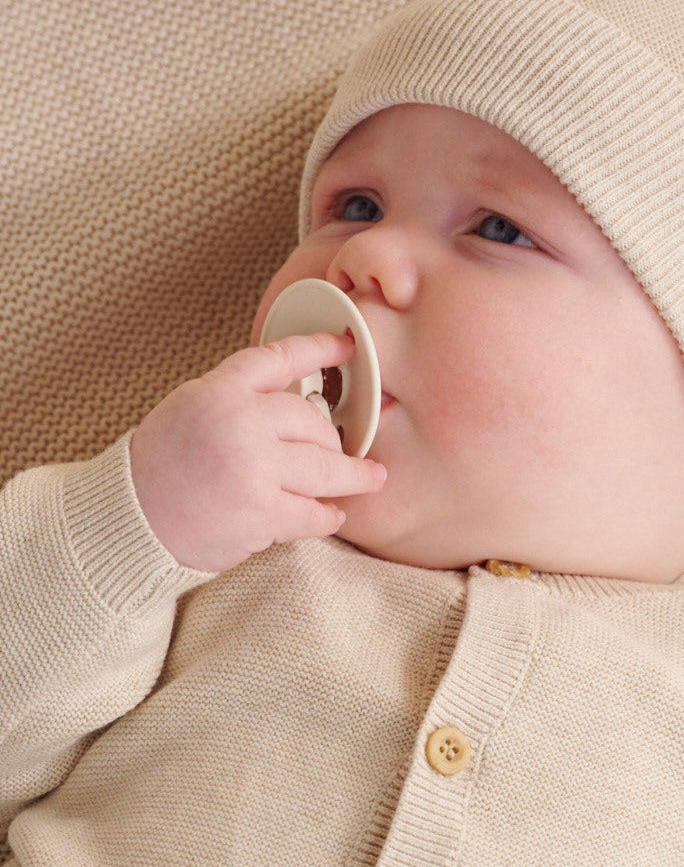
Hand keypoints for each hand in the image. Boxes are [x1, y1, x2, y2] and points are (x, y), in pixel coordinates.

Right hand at [131, 332, 385, 572]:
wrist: (128, 522)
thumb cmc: (160, 470)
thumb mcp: (189, 410)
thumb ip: (237, 400)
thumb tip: (297, 401)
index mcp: (219, 391)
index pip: (279, 357)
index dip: (319, 348)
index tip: (348, 345)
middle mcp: (239, 421)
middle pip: (314, 421)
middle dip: (335, 441)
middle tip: (350, 453)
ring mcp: (253, 466)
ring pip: (326, 467)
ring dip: (353, 476)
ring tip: (371, 477)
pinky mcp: (262, 511)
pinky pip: (314, 512)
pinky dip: (327, 516)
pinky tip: (332, 514)